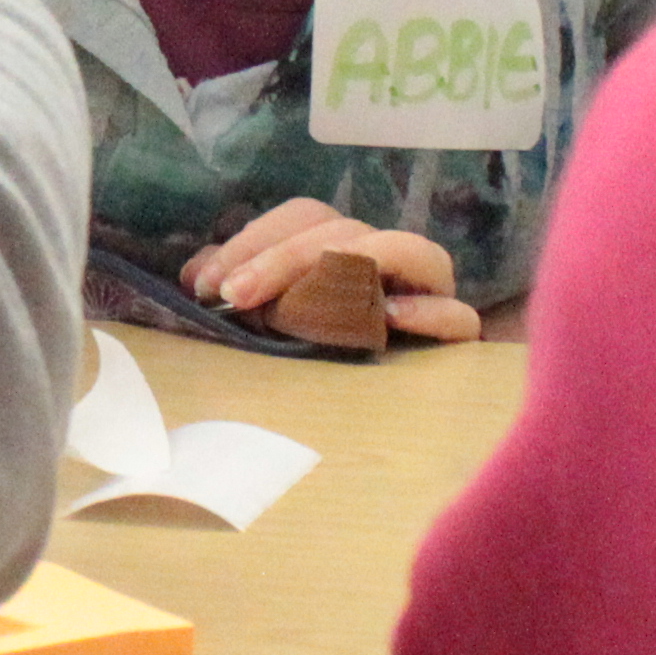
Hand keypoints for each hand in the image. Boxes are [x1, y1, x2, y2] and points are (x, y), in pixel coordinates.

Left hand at [187, 199, 483, 343]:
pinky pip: (459, 319)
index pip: (307, 215)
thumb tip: (196, 273)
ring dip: (346, 268)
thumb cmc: (306, 367)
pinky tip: (390, 318)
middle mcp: (389, 262)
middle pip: (347, 228)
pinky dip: (430, 312)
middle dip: (283, 256)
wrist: (357, 439)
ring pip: (409, 250)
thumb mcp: (260, 323)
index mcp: (343, 248)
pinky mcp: (456, 345)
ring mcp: (430, 296)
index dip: (254, 239)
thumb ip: (235, 290)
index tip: (208, 284)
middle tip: (233, 296)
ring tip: (291, 310)